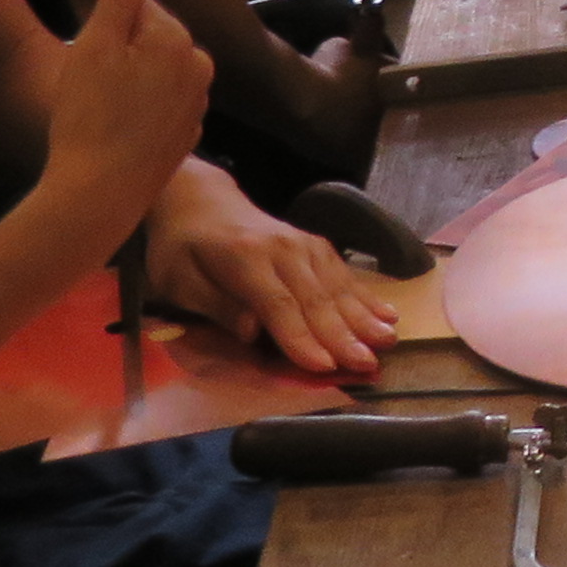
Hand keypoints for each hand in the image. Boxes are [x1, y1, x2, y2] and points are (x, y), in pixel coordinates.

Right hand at [43, 0, 214, 226]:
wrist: (99, 194)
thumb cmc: (88, 116)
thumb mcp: (95, 44)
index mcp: (178, 38)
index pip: (139, 8)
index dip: (106, 27)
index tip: (87, 55)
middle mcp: (199, 66)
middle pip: (151, 40)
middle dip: (122, 52)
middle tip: (89, 84)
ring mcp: (197, 105)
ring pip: (156, 73)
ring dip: (131, 80)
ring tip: (99, 108)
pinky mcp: (187, 136)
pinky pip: (160, 106)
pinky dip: (141, 110)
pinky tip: (116, 130)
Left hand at [143, 167, 402, 378]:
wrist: (199, 200)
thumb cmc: (182, 248)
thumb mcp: (178, 280)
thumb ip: (216, 305)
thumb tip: (252, 332)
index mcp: (244, 257)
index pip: (277, 304)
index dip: (300, 337)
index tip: (322, 366)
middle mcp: (282, 247)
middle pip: (315, 298)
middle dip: (343, 335)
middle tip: (367, 365)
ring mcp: (304, 242)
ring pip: (336, 287)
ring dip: (363, 317)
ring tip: (388, 343)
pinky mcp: (316, 245)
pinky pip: (344, 274)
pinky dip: (367, 296)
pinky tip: (388, 314)